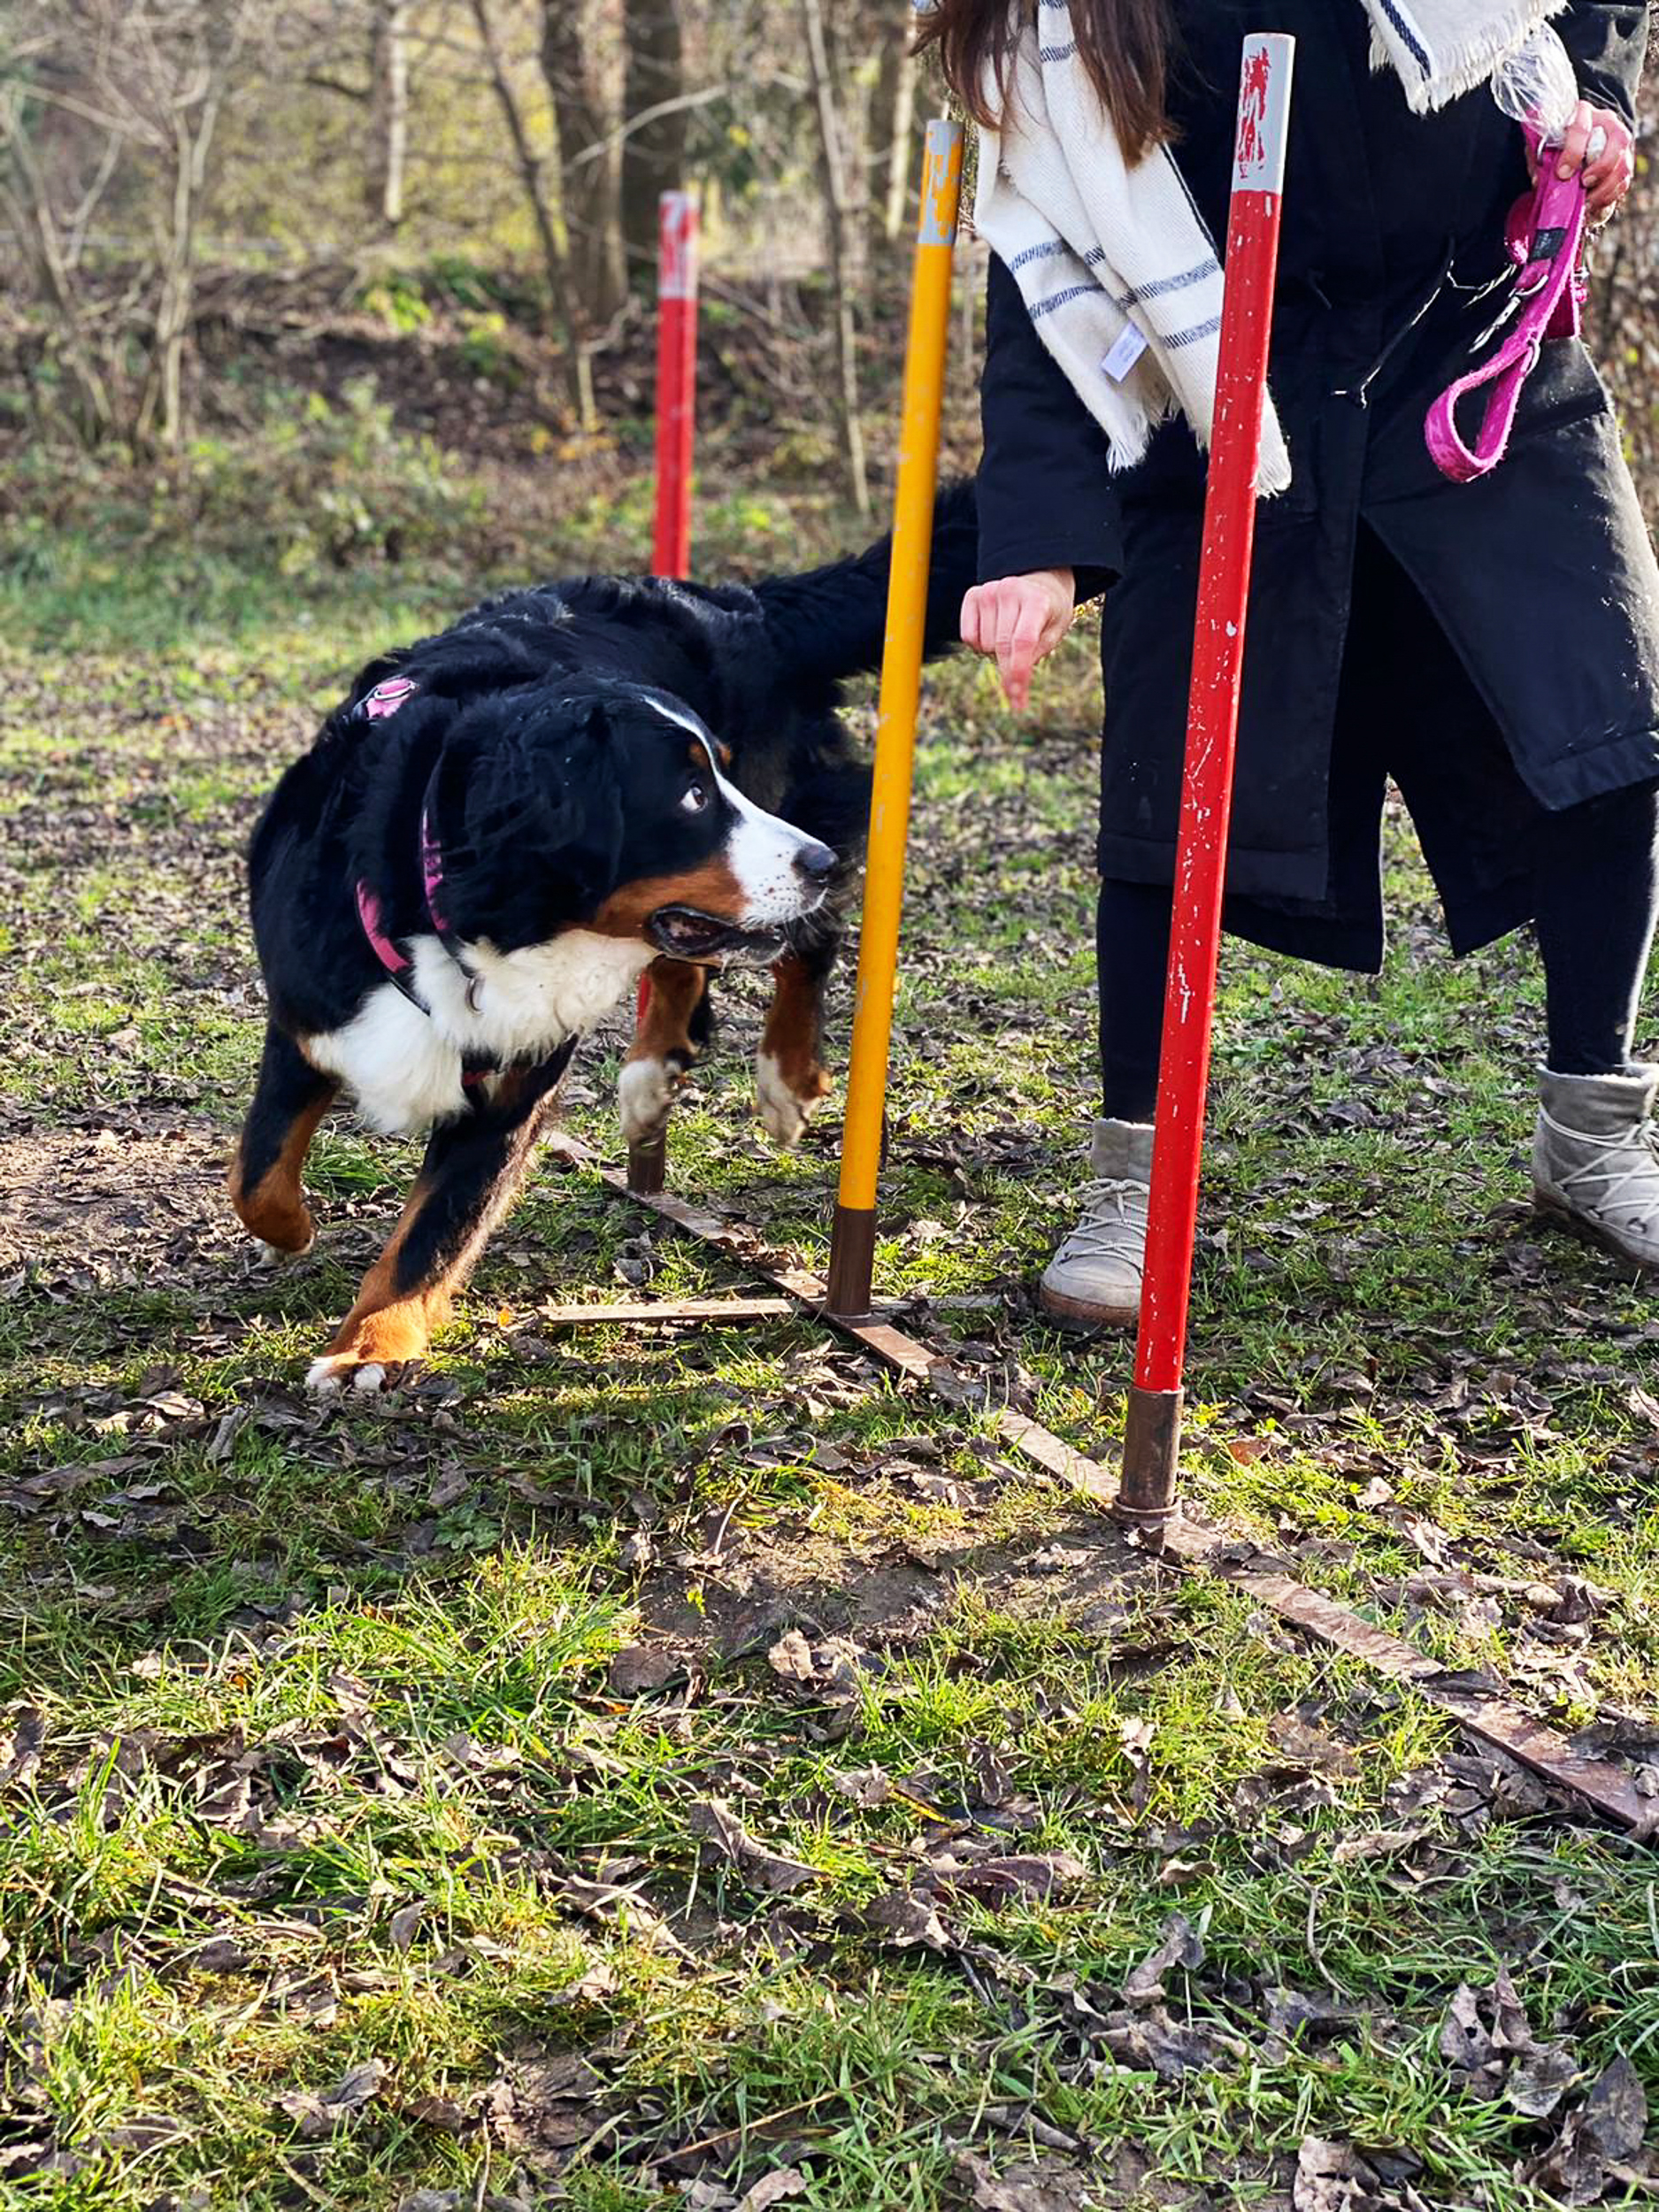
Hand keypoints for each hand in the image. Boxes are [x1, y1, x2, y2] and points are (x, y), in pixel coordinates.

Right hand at [960, 568, 1075, 712]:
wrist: (1039, 584)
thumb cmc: (1048, 614)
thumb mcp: (1054, 633)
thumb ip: (1034, 655)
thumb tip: (1013, 685)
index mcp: (1037, 600)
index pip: (1022, 641)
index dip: (1018, 671)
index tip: (1017, 697)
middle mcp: (1010, 590)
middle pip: (1001, 647)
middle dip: (1009, 674)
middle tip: (1016, 695)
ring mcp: (989, 591)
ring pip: (984, 644)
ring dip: (996, 653)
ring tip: (1011, 639)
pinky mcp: (973, 595)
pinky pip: (968, 637)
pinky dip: (980, 645)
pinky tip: (994, 634)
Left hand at [1546, 99, 1634, 222]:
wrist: (1572, 143)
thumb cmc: (1554, 145)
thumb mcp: (1543, 147)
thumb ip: (1540, 158)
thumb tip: (1539, 178)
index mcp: (1583, 114)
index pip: (1582, 127)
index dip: (1573, 152)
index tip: (1562, 173)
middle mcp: (1607, 124)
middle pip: (1618, 141)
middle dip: (1601, 167)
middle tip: (1584, 183)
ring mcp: (1619, 143)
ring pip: (1624, 164)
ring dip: (1606, 187)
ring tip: (1588, 201)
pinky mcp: (1624, 162)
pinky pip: (1624, 181)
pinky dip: (1610, 196)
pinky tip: (1595, 203)